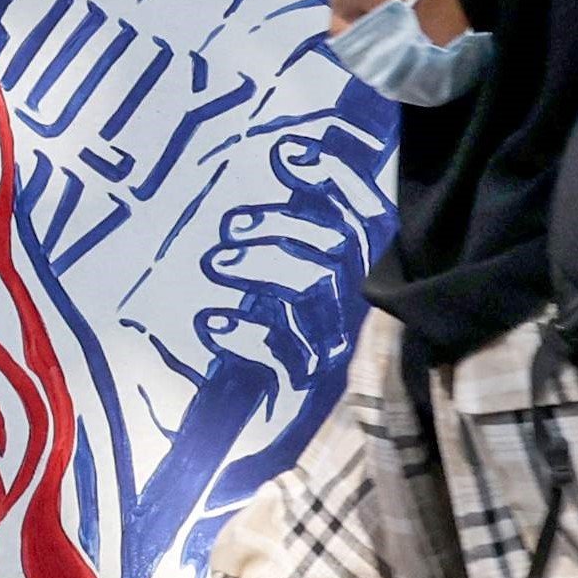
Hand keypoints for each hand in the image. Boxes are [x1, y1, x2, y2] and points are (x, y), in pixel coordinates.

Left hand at [198, 117, 394, 391]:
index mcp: (355, 276)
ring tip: (217, 262)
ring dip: (262, 267)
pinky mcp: (303, 390)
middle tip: (230, 225)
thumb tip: (289, 150)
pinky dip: (247, 334)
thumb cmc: (269, 336)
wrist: (255, 427)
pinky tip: (213, 322)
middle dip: (284, 224)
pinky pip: (283, 354)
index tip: (287, 151)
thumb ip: (291, 224)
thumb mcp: (280, 275)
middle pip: (337, 248)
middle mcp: (353, 307)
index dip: (336, 179)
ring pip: (312, 291)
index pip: (364, 216)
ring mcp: (332, 347)